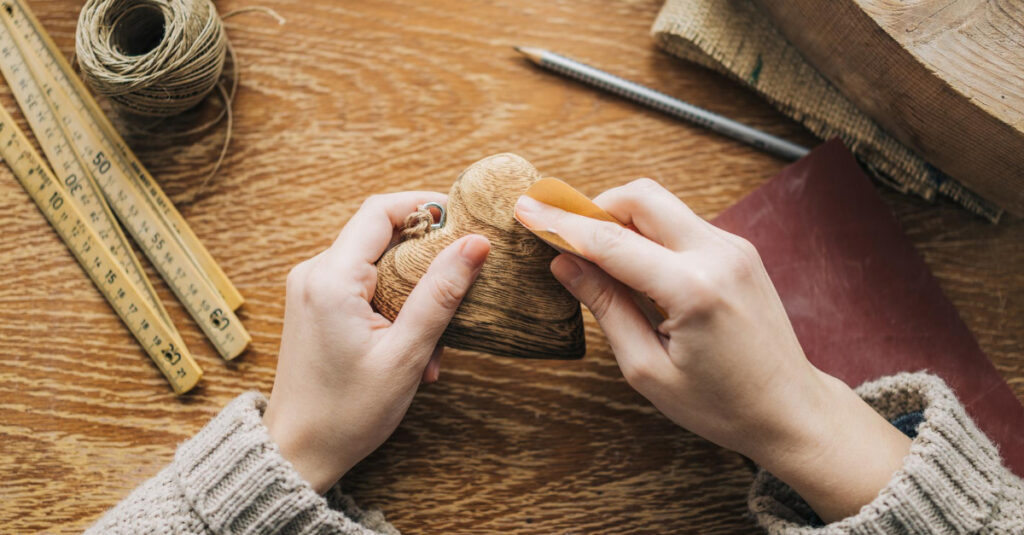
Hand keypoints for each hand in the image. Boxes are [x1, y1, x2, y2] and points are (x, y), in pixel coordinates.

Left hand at [263, 192, 490, 492]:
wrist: (297, 452)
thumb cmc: (347, 412)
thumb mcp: (406, 354)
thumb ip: (441, 294)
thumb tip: (475, 243)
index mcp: (331, 278)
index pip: (380, 211)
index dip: (425, 205)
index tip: (464, 219)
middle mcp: (314, 273)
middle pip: (381, 235)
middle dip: (425, 262)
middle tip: (459, 293)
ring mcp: (311, 288)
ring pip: (377, 264)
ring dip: (413, 294)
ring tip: (431, 346)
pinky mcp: (315, 304)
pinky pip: (364, 286)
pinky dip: (394, 308)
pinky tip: (410, 349)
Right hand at [515, 179, 909, 521]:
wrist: (791, 409)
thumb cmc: (721, 404)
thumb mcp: (648, 369)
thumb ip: (606, 307)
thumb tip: (564, 263)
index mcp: (693, 289)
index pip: (611, 240)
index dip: (561, 223)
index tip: (525, 210)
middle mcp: (718, 254)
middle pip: (640, 196)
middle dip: (593, 206)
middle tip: (562, 234)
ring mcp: (734, 246)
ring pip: (661, 204)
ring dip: (621, 220)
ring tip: (596, 259)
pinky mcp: (738, 249)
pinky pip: (680, 223)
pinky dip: (647, 232)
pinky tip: (634, 268)